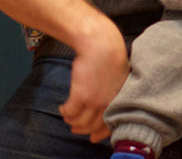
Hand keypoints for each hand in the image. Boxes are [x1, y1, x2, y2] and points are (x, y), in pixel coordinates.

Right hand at [58, 17, 128, 142]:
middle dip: (83, 130)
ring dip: (72, 121)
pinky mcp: (80, 95)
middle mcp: (107, 102)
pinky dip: (64, 112)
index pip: (110, 123)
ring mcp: (94, 100)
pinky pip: (69, 112)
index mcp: (118, 98)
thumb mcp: (118, 75)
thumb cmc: (109, 54)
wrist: (101, 44)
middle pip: (94, 125)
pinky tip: (62, 108)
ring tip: (68, 117)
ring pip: (80, 121)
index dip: (100, 133)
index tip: (93, 138)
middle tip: (75, 129)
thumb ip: (113, 89)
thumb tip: (107, 97)